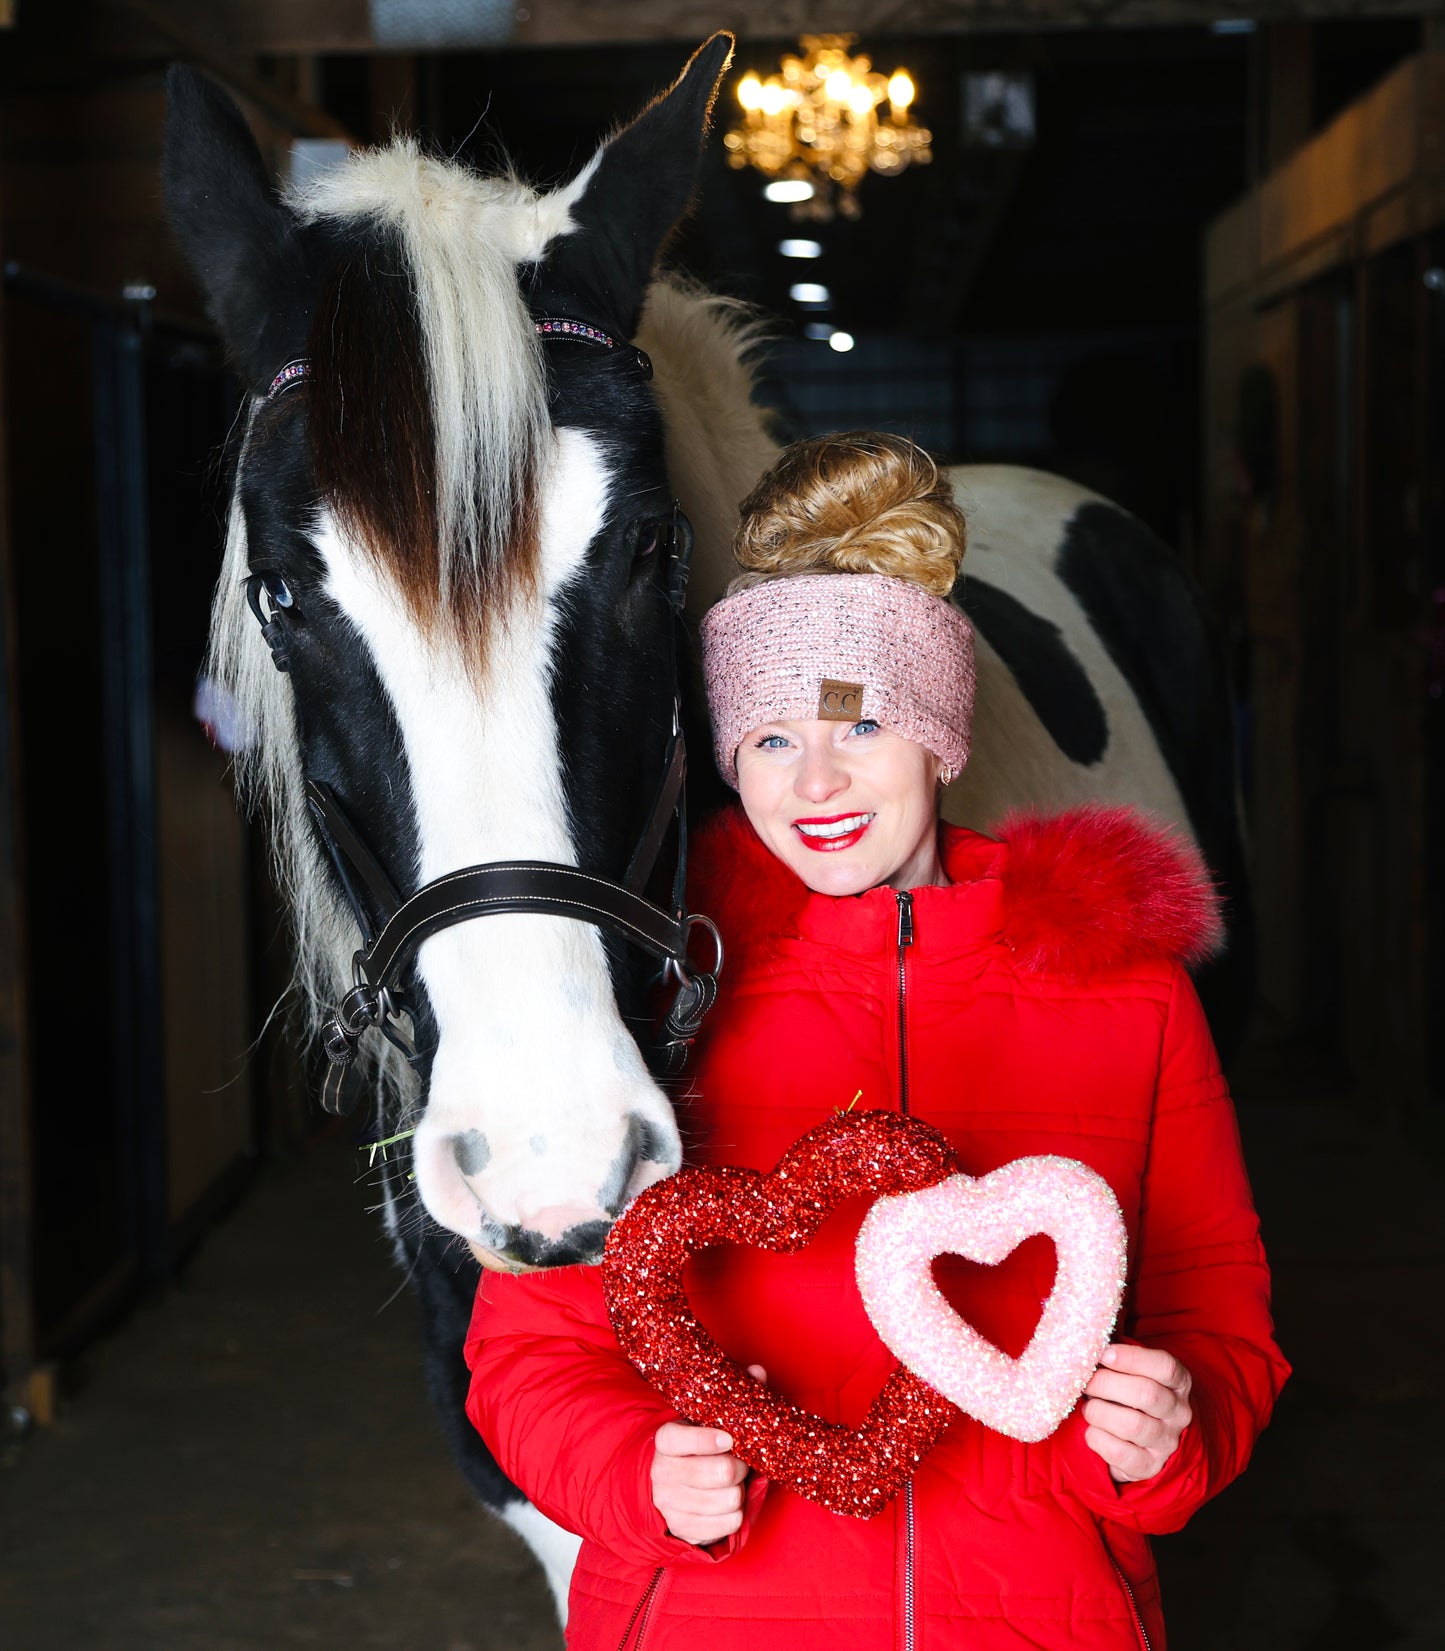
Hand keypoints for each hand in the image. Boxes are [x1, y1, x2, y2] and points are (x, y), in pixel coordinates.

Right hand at [650, 1365, 764, 1545]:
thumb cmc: (692, 1449)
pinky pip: (728, 1523)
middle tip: (743, 1460)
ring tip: (734, 1482)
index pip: (679, 1439)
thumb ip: (730, 1398)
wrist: (661, 1489)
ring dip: (740, 1491)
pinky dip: (737, 1513)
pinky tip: (729, 1501)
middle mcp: (663, 1474)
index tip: (728, 1438)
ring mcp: (672, 1505)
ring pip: (729, 1500)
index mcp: (665, 1441)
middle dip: (741, 1466)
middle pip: (721, 1472)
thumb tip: (758, 1372)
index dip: (706, 1439)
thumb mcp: (702, 1421)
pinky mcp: (685, 1530)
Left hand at [1081, 1344, 1191, 1483]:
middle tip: (1084, 1381)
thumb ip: (1117, 1355)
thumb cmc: (1131, 1392)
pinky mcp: (1149, 1466)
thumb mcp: (1134, 1370)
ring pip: (1132, 1425)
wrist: (1147, 1440)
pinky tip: (1092, 1430)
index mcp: (1179, 1382)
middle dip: (1106, 1383)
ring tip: (1088, 1407)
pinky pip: (1121, 1453)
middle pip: (1146, 1393)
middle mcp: (1179, 1412)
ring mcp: (1166, 1442)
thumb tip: (1085, 1340)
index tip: (1103, 1353)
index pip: (1165, 1366)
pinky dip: (1098, 1438)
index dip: (1131, 1358)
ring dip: (1099, 1412)